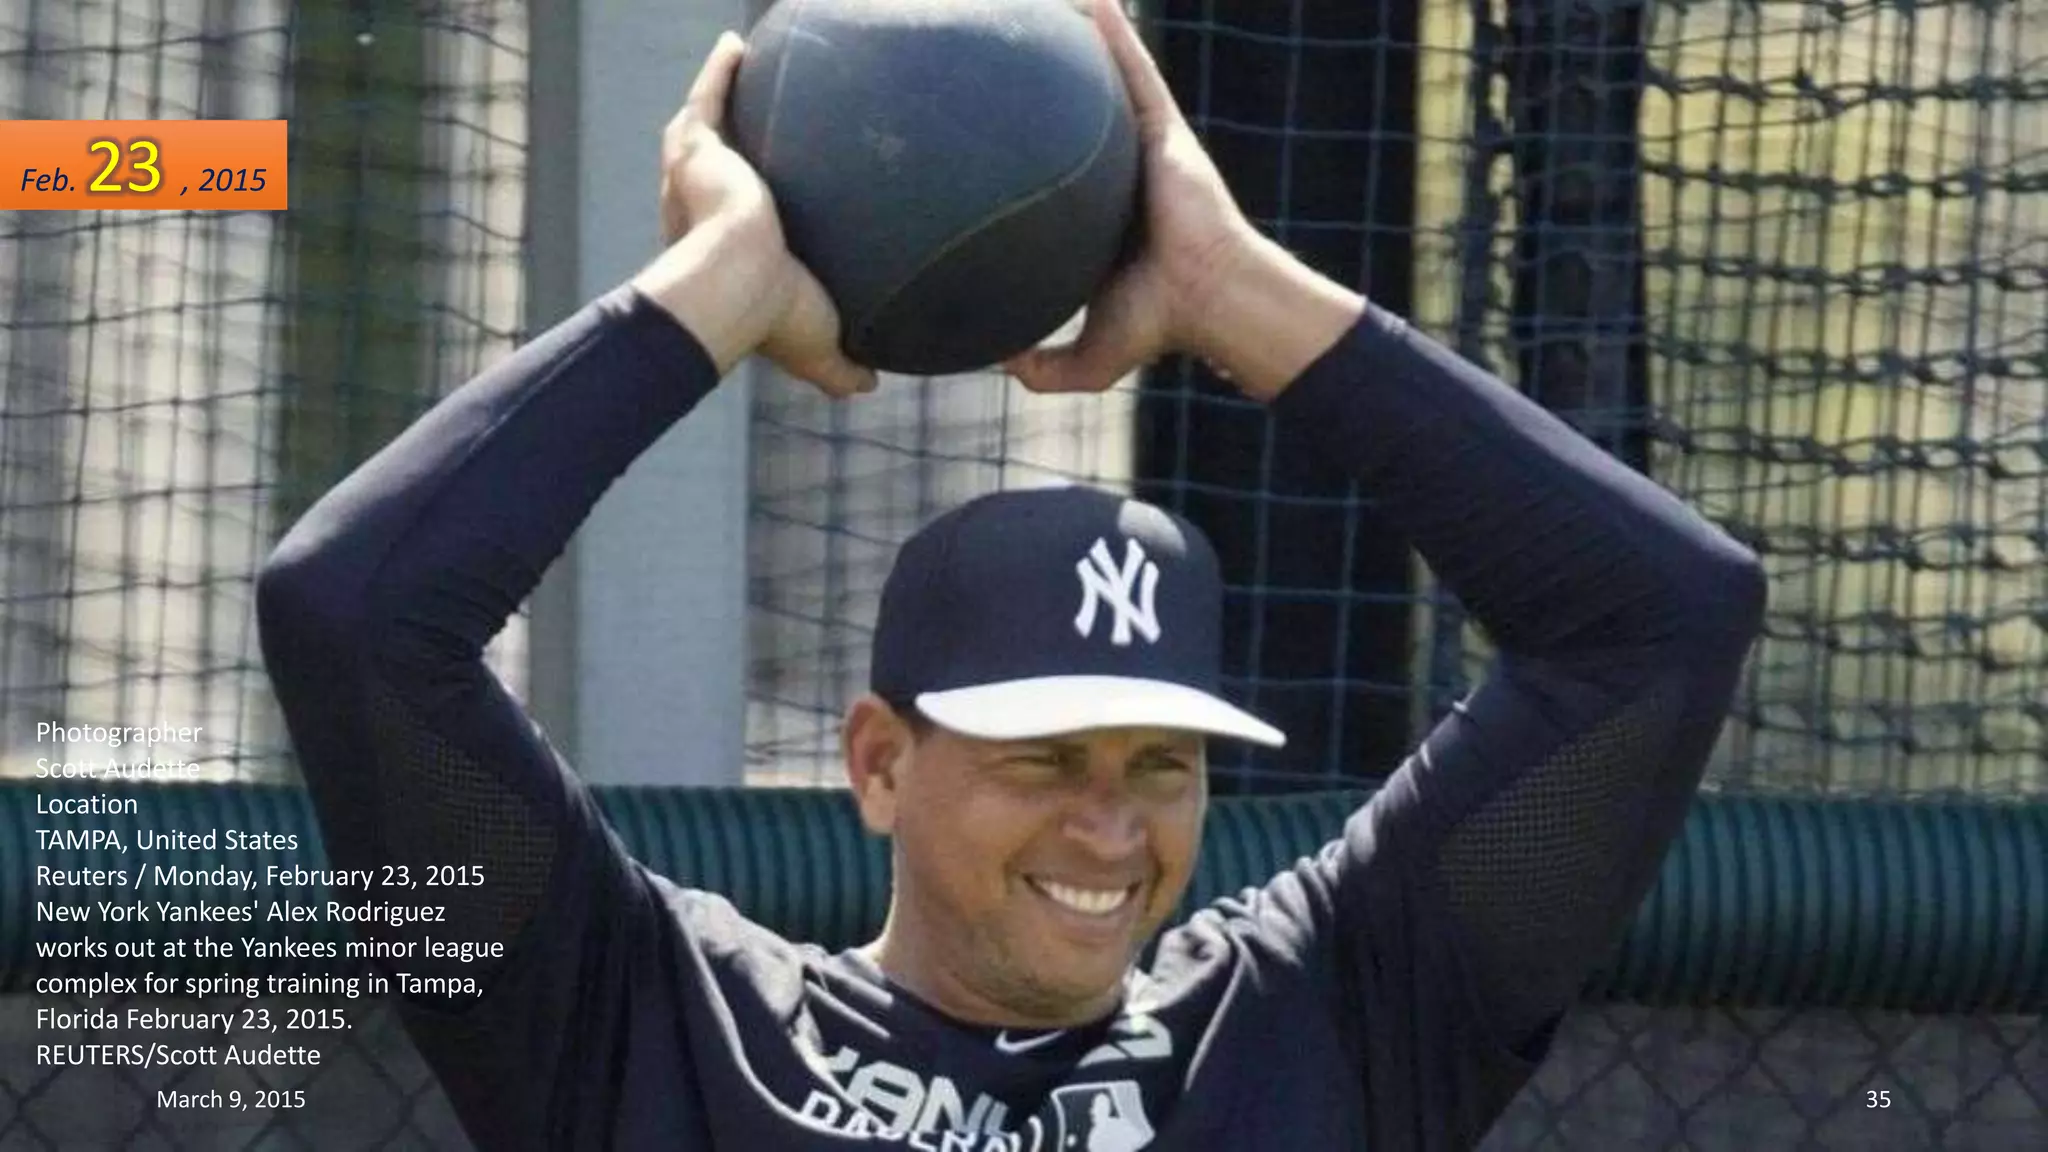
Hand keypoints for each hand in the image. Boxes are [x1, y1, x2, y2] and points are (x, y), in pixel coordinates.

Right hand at [630, 32, 876, 396]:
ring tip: (736, 70)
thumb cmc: (771, 320)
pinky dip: (719, 70)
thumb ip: (838, 367)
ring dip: (715, 98)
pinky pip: (709, 95)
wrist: (736, 287)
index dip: (739, 208)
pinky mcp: (697, 147)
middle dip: (720, 147)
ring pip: (703, 126)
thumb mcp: (816, 345)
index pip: (728, 221)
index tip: (759, 205)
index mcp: (715, 251)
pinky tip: (736, 45)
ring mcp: (693, 174)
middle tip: (741, 131)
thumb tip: (866, 387)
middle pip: (710, 166)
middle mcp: (696, 209)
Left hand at [1002, 0, 1256, 395]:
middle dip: (1049, 86)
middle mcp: (1119, 175)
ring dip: (1084, 43)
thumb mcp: (1093, 358)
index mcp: (1099, 217)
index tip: (987, 138)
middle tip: (1010, 53)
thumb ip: (1046, 370)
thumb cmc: (1163, 325)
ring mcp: (1141, 149)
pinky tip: (1093, 0)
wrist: (1209, 298)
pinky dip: (1115, 34)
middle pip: (1075, 119)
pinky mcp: (1162, 130)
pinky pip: (1134, 70)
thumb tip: (999, 366)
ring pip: (1104, 84)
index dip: (1028, 155)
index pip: (1055, 177)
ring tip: (1051, 6)